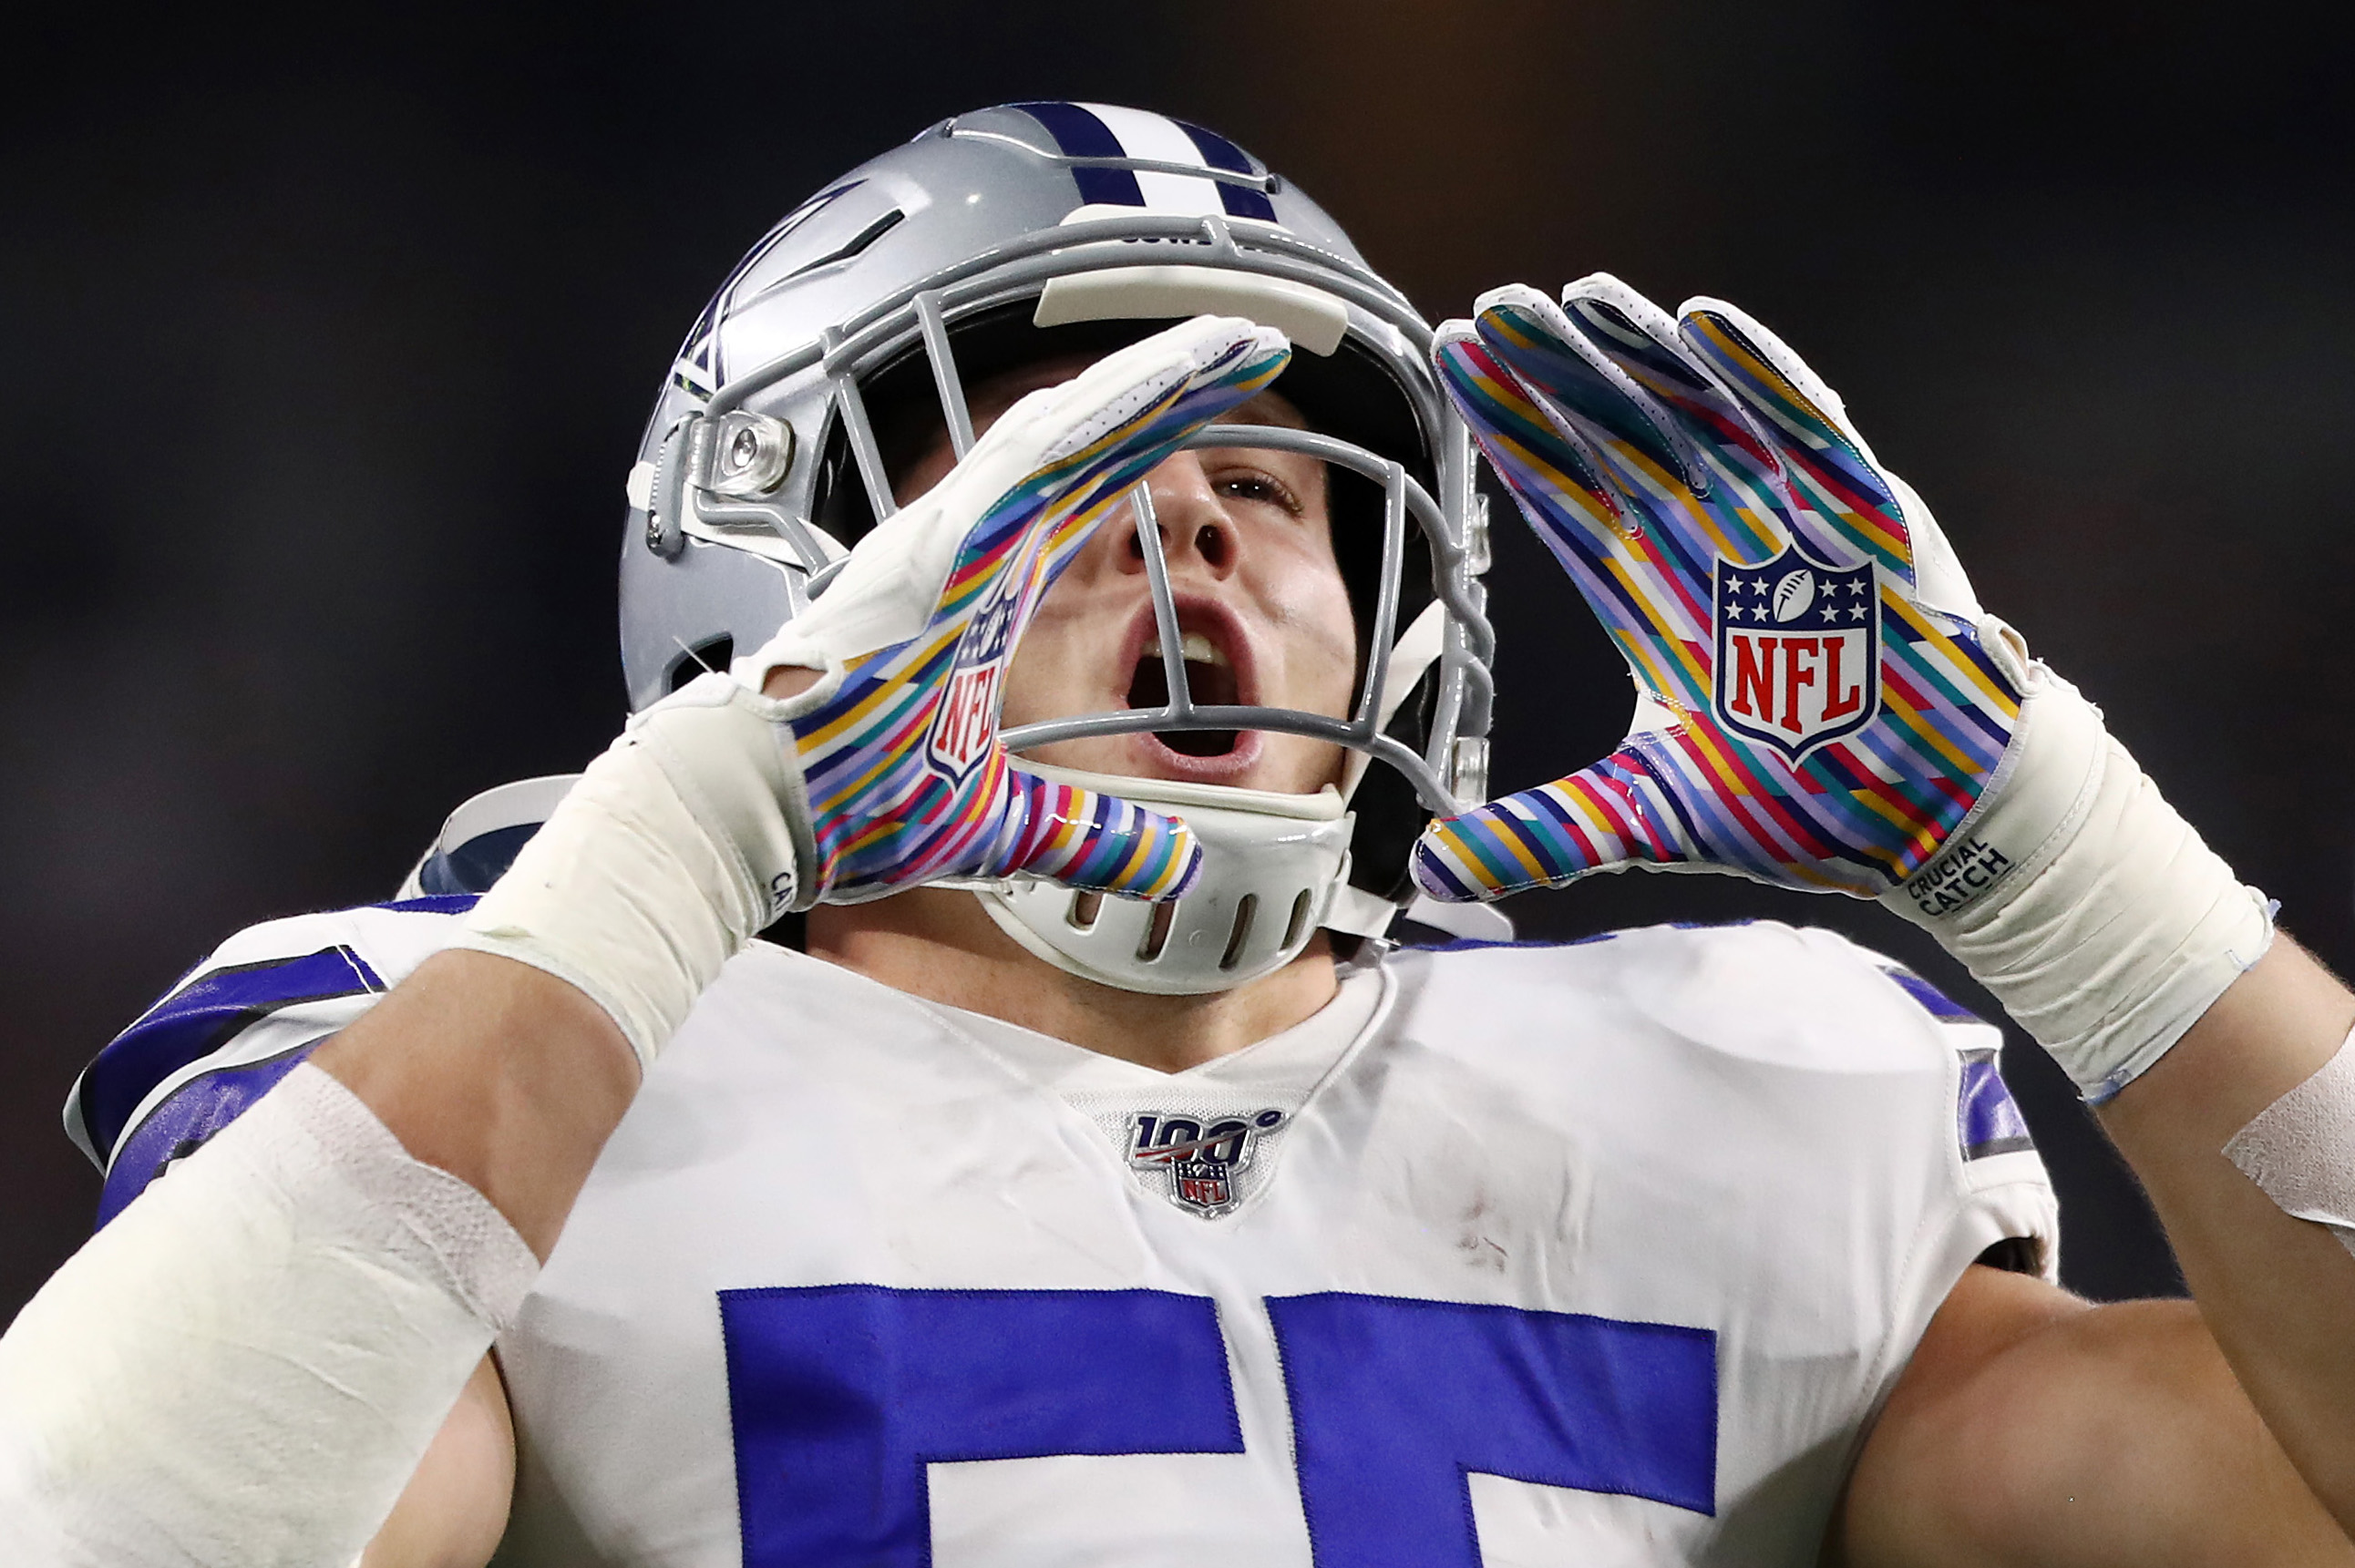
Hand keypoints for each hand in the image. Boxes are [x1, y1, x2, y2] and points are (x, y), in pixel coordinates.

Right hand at [750, 314, 1291, 904]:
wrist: (756, 808)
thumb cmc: (851, 802)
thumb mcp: (1005, 828)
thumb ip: (1093, 837)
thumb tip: (1179, 863)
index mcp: (984, 587)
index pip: (1088, 494)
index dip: (1151, 443)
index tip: (1220, 403)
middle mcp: (967, 543)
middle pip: (1089, 441)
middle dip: (1172, 386)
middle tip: (1250, 342)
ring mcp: (946, 534)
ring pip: (1067, 430)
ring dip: (1151, 382)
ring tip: (1229, 339)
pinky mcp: (934, 545)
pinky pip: (1028, 463)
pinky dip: (1095, 420)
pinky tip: (1154, 382)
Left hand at [1412, 276, 2031, 901]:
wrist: (1927, 820)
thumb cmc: (1801, 802)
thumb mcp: (1648, 815)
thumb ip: (1540, 835)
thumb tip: (1431, 875)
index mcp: (1654, 596)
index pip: (1562, 494)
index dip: (1508, 429)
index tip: (1451, 362)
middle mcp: (1710, 545)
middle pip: (1613, 438)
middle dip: (1551, 374)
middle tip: (1486, 309)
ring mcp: (1785, 522)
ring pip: (1697, 415)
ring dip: (1636, 355)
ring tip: (1569, 296)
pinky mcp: (1862, 518)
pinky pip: (1807, 429)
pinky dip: (1759, 376)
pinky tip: (1702, 322)